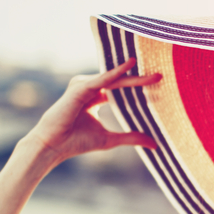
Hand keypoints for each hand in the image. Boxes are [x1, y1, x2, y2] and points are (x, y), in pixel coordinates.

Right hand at [25, 58, 159, 164]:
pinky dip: (115, 73)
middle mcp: (89, 88)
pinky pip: (102, 79)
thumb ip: (132, 138)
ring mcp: (83, 86)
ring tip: (152, 75)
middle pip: (119, 81)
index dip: (137, 86)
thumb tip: (155, 144)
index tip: (157, 83)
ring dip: (131, 76)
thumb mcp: (110, 140)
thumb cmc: (77, 142)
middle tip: (160, 76)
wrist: (54, 146)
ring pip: (113, 78)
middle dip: (139, 79)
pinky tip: (129, 66)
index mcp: (95, 97)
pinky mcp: (79, 88)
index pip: (120, 88)